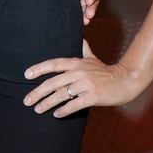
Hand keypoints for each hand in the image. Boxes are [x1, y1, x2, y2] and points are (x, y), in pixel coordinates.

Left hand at [23, 39, 137, 117]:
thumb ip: (85, 49)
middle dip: (38, 92)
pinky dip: (64, 110)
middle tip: (27, 101)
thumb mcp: (93, 58)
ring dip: (47, 103)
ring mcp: (86, 84)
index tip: (26, 75)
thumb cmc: (107, 71)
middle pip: (53, 82)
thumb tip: (82, 38)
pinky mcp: (93, 96)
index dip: (39, 69)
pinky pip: (74, 104)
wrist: (125, 80)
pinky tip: (56, 114)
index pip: (53, 64)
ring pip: (62, 94)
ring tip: (38, 109)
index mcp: (76, 62)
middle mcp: (79, 72)